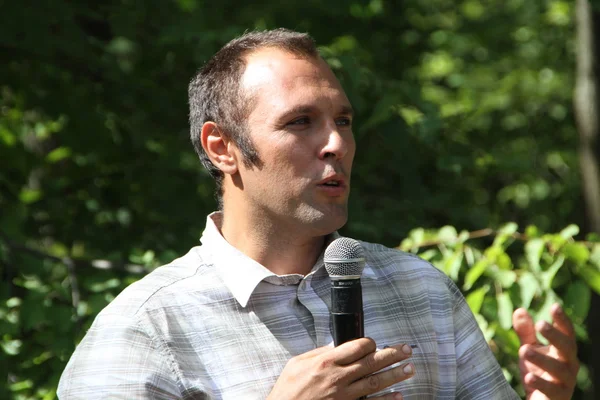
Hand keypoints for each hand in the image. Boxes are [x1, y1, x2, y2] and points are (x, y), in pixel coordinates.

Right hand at [267, 337, 413, 399]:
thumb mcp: (296, 364)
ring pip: (375, 383)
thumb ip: (318, 354)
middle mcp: (337, 377)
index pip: (356, 346)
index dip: (370, 343)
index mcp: (325, 361)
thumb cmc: (287, 390)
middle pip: (371, 362)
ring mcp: (343, 396)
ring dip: (395, 375)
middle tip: (408, 349)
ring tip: (410, 369)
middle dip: (392, 354)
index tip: (376, 343)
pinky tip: (399, 395)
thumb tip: (336, 347)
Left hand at [512, 303, 578, 399]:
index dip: (563, 320)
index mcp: (563, 350)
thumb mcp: (530, 349)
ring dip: (542, 359)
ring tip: (524, 350)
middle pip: (568, 347)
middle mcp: (569, 364)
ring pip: (559, 369)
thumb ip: (526, 332)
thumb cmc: (538, 371)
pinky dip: (541, 383)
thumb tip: (520, 310)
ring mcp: (565, 382)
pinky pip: (552, 390)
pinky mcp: (558, 397)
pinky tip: (528, 377)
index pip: (567, 333)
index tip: (555, 306)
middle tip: (540, 323)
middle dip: (555, 335)